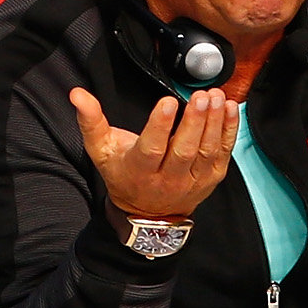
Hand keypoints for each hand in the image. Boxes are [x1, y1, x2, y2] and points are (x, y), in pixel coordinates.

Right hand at [69, 84, 236, 222]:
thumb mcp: (101, 150)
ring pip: (206, 151)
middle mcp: (168, 178)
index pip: (152, 149)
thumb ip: (90, 121)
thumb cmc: (123, 175)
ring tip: (215, 97)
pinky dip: (229, 131)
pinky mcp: (211, 177)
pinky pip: (223, 153)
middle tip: (200, 96)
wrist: (147, 213)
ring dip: (214, 123)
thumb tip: (77, 94)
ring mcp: (193, 180)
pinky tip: (230, 109)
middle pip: (184, 151)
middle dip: (194, 122)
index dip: (160, 126)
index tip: (167, 101)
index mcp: (139, 170)